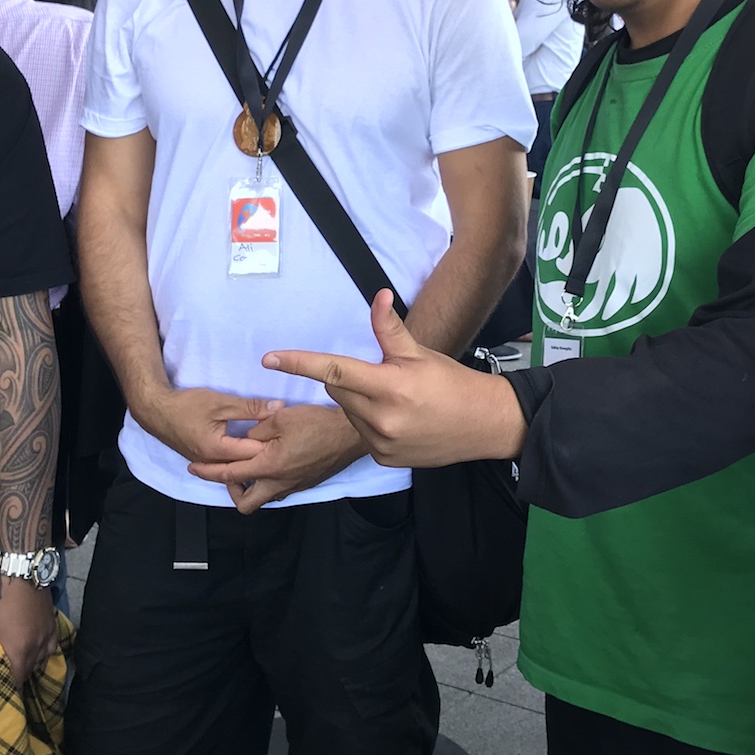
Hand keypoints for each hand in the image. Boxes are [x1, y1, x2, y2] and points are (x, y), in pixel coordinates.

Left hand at [0, 570, 57, 683]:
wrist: (21, 566)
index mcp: (20, 650)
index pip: (17, 680)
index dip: (7, 687)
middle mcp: (38, 646)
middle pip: (30, 671)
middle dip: (18, 676)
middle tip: (3, 676)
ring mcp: (48, 633)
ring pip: (41, 658)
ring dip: (30, 663)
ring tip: (17, 663)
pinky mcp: (52, 621)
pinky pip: (51, 644)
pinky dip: (43, 650)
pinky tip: (35, 646)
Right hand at [138, 386, 283, 466]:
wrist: (156, 410)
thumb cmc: (186, 405)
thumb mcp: (221, 402)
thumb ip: (251, 407)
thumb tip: (278, 408)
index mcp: (218, 450)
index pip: (253, 453)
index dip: (272, 445)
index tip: (290, 436)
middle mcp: (213, 463)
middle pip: (247, 466)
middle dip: (266, 456)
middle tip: (287, 446)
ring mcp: (207, 464)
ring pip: (237, 468)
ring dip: (254, 460)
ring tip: (275, 451)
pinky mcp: (204, 460)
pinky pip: (227, 465)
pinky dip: (241, 460)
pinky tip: (254, 453)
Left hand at [188, 403, 363, 512]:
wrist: (350, 434)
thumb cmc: (317, 422)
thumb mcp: (280, 418)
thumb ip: (256, 429)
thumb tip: (246, 438)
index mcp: (269, 467)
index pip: (229, 474)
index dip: (208, 472)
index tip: (194, 467)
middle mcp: (279, 484)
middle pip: (245, 504)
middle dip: (232, 491)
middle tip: (230, 472)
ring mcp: (294, 486)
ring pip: (264, 498)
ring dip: (252, 487)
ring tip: (250, 466)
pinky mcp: (305, 484)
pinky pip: (280, 490)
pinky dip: (269, 482)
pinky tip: (272, 463)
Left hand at [262, 292, 524, 468]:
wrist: (484, 425)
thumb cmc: (452, 384)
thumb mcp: (420, 353)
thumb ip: (390, 329)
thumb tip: (377, 296)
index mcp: (390, 387)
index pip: (334, 370)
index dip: (299, 363)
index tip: (270, 359)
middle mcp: (381, 419)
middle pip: (338, 390)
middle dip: (347, 379)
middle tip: (378, 374)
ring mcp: (381, 444)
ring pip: (347, 413)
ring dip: (358, 402)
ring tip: (393, 400)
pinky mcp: (383, 459)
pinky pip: (360, 434)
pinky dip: (369, 423)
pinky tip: (396, 420)